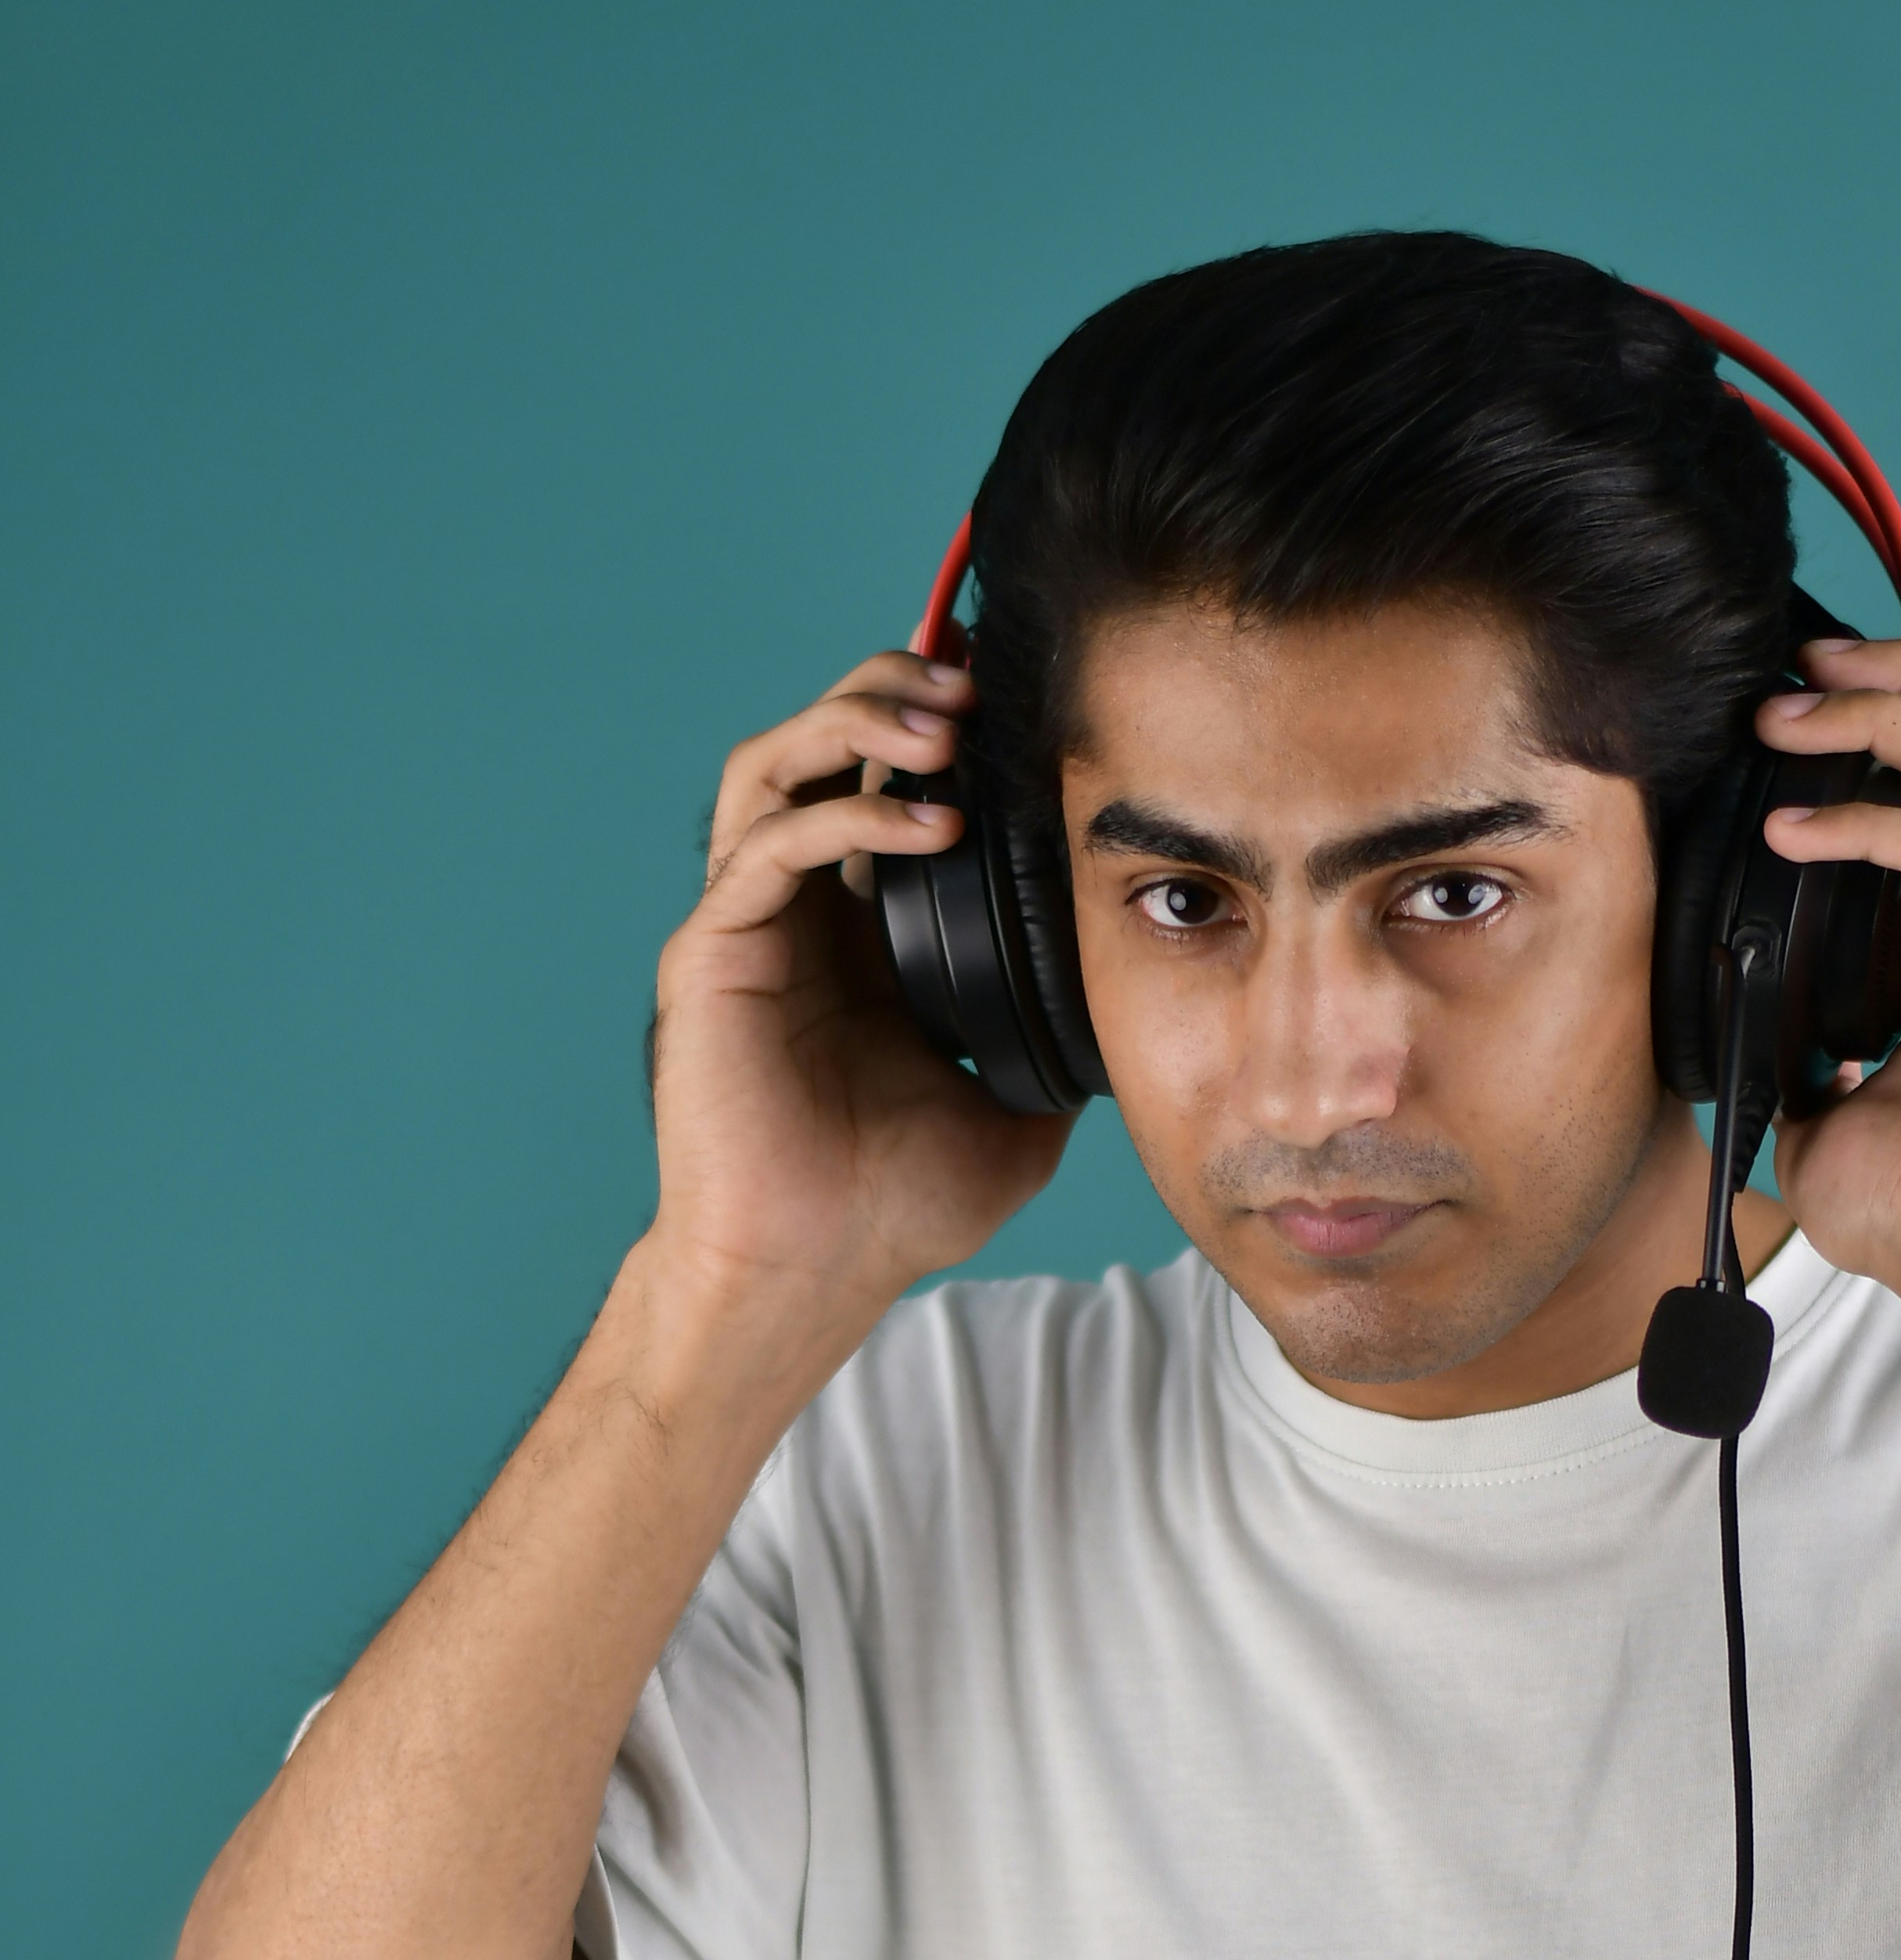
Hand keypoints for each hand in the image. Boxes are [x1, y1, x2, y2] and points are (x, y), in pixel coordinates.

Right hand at [645, 651, 1071, 1334]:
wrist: (811, 1274)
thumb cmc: (892, 1208)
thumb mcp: (1014, 1116)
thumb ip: (1056, 1046)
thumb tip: (1130, 1010)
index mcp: (857, 934)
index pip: (881, 786)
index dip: (933, 730)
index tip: (1010, 706)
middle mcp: (795, 912)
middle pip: (818, 745)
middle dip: (888, 692)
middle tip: (969, 685)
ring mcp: (745, 926)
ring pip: (773, 765)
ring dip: (855, 722)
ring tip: (941, 723)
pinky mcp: (711, 953)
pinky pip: (772, 845)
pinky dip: (849, 816)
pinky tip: (926, 821)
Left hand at [1755, 637, 1900, 1426]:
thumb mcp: (1823, 1116)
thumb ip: (1793, 1053)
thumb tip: (1728, 1035)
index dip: (1879, 730)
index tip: (1788, 712)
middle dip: (1893, 684)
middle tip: (1799, 670)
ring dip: (1886, 724)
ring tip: (1790, 716)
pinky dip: (1880, 827)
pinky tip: (1798, 827)